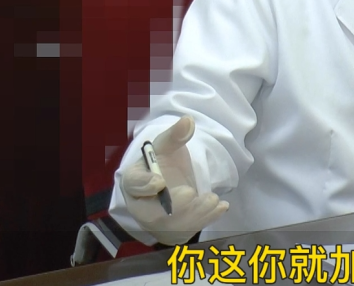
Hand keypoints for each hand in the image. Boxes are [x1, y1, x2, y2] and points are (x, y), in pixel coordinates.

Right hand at [119, 115, 228, 244]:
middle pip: (154, 215)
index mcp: (134, 181)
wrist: (170, 186)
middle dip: (176, 206)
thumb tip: (188, 121)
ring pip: (175, 226)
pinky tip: (220, 206)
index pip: (134, 185)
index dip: (144, 185)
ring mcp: (158, 224)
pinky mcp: (175, 232)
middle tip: (191, 192)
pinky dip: (207, 219)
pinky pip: (190, 231)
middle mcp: (142, 207)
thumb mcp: (166, 148)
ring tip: (212, 198)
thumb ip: (175, 136)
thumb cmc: (162, 166)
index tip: (159, 182)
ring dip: (197, 213)